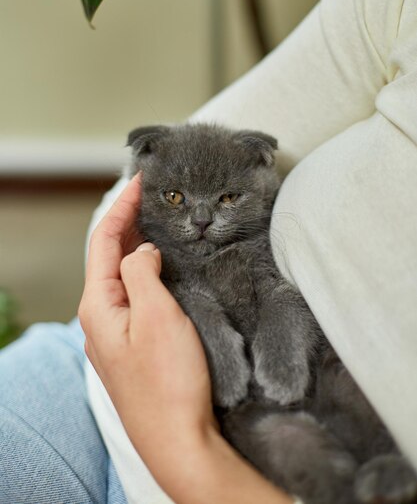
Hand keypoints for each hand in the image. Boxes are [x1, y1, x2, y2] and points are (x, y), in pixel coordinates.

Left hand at [79, 175, 292, 503]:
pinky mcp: (133, 344)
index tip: (141, 180)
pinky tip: (163, 266)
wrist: (180, 438)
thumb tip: (142, 251)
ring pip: (123, 275)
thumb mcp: (156, 315)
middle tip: (153, 195)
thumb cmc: (169, 381)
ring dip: (137, 245)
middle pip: (109, 255)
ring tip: (158, 220)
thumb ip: (142, 273)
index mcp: (98, 304)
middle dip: (128, 221)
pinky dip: (146, 270)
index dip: (122, 206)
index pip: (104, 239)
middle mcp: (100, 316)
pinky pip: (135, 294)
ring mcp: (115, 332)